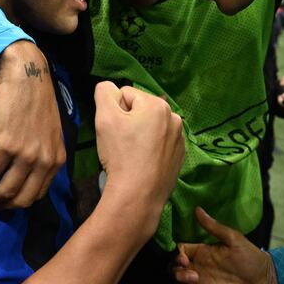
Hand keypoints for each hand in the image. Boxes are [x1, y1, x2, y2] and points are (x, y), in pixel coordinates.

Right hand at [0, 41, 65, 209]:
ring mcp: (27, 154)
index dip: (19, 203)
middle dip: (4, 206)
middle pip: (22, 199)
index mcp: (57, 159)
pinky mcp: (8, 144)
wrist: (27, 76)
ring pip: (6, 190)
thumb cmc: (37, 102)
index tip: (5, 203)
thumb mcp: (50, 133)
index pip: (38, 194)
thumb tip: (28, 176)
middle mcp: (44, 160)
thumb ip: (44, 155)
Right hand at [95, 82, 183, 214]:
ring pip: (150, 128)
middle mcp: (174, 118)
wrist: (137, 195)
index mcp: (158, 105)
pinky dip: (149, 150)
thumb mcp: (104, 117)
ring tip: (131, 155)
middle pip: (140, 111)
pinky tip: (142, 164)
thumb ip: (104, 92)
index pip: (125, 95)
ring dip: (139, 136)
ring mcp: (179, 139)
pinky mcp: (179, 157)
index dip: (114, 111)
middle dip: (128, 122)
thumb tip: (109, 88)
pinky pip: (159, 145)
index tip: (113, 131)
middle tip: (120, 144)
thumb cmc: (121, 154)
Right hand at [174, 207, 276, 283]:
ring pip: (175, 281)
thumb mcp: (234, 240)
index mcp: (202, 252)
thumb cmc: (251, 259)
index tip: (183, 258)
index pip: (179, 249)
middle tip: (192, 274)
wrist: (263, 283)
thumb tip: (197, 209)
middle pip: (173, 266)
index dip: (175, 253)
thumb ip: (215, 227)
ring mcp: (199, 282)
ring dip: (178, 282)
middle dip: (176, 270)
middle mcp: (197, 266)